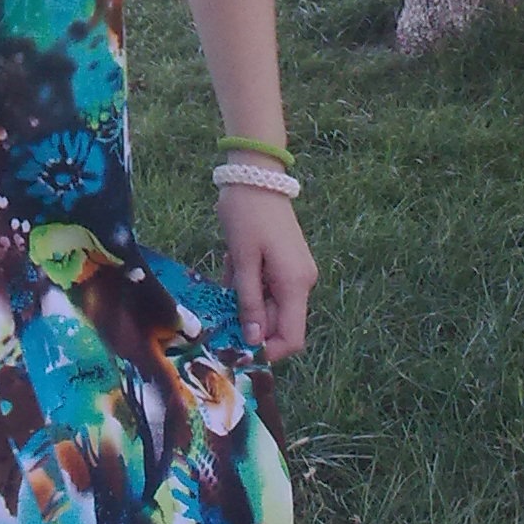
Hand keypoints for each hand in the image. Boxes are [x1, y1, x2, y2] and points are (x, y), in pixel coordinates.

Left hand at [216, 187, 316, 360]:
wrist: (256, 173)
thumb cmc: (247, 214)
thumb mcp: (243, 260)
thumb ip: (250, 301)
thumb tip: (254, 340)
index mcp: (296, 284)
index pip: (293, 338)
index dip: (268, 350)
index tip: (238, 347)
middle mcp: (302, 282)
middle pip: (279, 322)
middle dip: (250, 321)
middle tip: (221, 306)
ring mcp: (296, 271)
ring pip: (270, 304)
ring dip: (246, 299)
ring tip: (227, 274)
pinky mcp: (286, 261)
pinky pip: (268, 285)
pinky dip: (249, 283)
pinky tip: (232, 263)